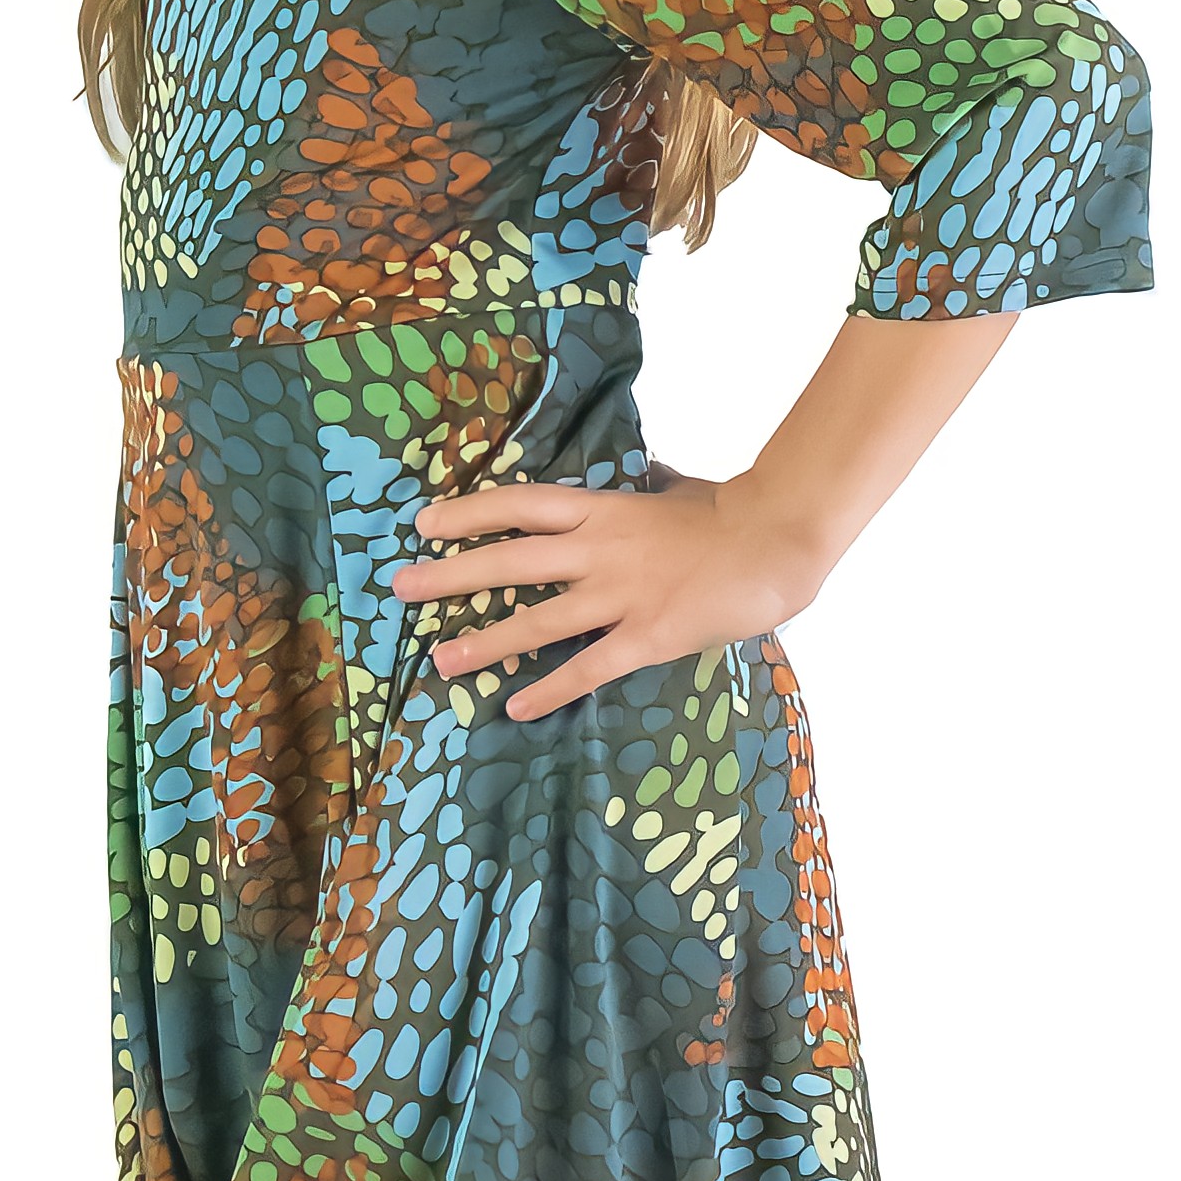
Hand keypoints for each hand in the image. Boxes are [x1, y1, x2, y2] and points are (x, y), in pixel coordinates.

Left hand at [389, 470, 833, 723]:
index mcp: (603, 510)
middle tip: (402, 588)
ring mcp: (621, 595)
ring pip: (538, 621)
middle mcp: (600, 550)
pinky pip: (588, 666)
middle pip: (510, 562)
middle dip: (451, 576)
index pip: (521, 506)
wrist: (777, 538)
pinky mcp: (647, 636)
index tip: (425, 524)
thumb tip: (643, 472)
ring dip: (486, 641)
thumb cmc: (730, 511)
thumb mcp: (675, 488)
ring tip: (442, 660)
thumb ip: (646, 486)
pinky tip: (516, 707)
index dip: (469, 514)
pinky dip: (550, 689)